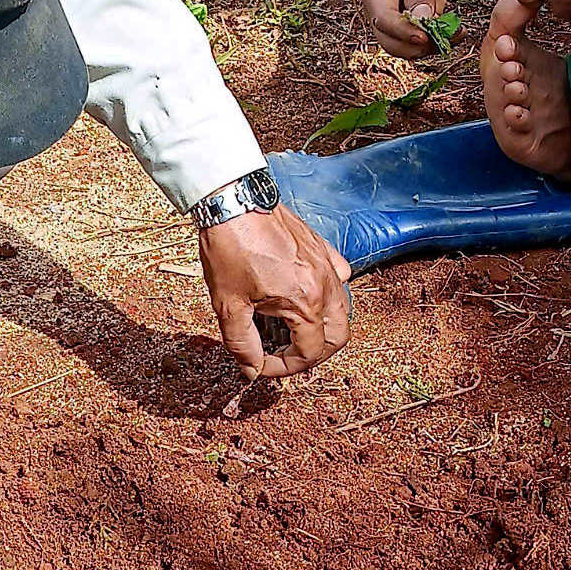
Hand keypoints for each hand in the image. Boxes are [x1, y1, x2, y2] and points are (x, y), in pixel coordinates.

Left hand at [198, 204, 350, 379]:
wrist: (232, 200)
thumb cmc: (230, 247)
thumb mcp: (228, 305)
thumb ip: (243, 345)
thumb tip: (252, 369)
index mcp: (306, 302)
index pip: (309, 353)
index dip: (284, 368)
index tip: (262, 366)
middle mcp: (326, 284)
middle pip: (337, 337)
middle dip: (313, 354)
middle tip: (285, 356)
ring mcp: (327, 263)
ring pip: (342, 309)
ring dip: (322, 327)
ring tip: (292, 330)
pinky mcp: (321, 247)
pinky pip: (339, 277)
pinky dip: (328, 294)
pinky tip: (305, 294)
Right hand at [356, 0, 459, 58]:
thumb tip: (422, 21)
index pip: (382, 20)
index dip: (403, 32)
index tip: (425, 36)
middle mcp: (379, 6)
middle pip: (390, 40)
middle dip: (415, 45)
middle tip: (443, 39)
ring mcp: (395, 14)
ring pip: (405, 46)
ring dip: (428, 47)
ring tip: (453, 36)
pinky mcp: (414, 18)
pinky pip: (422, 39)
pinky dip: (438, 40)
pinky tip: (456, 33)